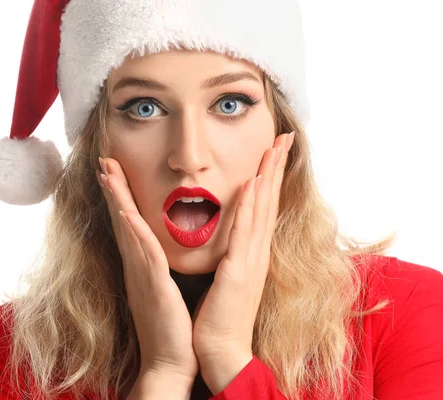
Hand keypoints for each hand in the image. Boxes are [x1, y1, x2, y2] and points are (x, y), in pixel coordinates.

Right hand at [96, 157, 197, 390]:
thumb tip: (161, 252)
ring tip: (107, 173)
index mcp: (142, 267)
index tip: (115, 172)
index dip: (121, 197)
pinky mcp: (153, 287)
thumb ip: (159, 269)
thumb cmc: (173, 328)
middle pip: (121, 219)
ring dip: (117, 200)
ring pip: (127, 230)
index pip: (129, 225)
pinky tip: (126, 213)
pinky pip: (144, 255)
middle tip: (104, 160)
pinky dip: (134, 232)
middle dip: (113, 189)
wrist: (171, 363)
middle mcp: (136, 267)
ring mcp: (142, 276)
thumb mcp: (165, 290)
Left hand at [191, 132, 294, 393]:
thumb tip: (230, 237)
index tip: (273, 152)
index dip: (269, 178)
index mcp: (251, 254)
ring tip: (274, 149)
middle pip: (268, 202)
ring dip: (268, 177)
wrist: (221, 350)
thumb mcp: (228, 278)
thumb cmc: (220, 316)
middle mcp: (256, 253)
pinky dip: (249, 207)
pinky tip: (252, 185)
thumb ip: (232, 255)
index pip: (263, 208)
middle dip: (276, 167)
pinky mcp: (238, 273)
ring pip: (261, 211)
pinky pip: (244, 233)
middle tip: (284, 137)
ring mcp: (251, 261)